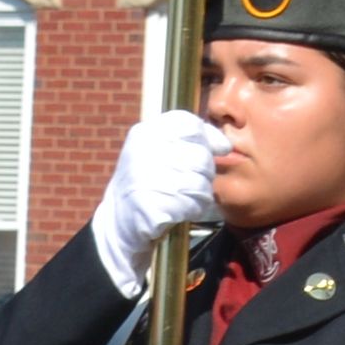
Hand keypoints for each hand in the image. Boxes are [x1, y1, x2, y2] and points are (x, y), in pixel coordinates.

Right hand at [82, 109, 224, 289]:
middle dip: (205, 172)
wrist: (118, 220)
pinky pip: (192, 204)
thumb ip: (190, 140)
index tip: (215, 151)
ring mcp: (145, 179)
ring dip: (200, 193)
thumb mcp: (158, 150)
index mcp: (145, 133)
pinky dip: (193, 210)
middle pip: (201, 156)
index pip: (190, 124)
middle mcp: (143, 151)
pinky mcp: (151, 206)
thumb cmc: (147, 181)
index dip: (209, 137)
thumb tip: (225, 145)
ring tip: (185, 197)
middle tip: (191, 182)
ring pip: (201, 182)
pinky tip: (180, 210)